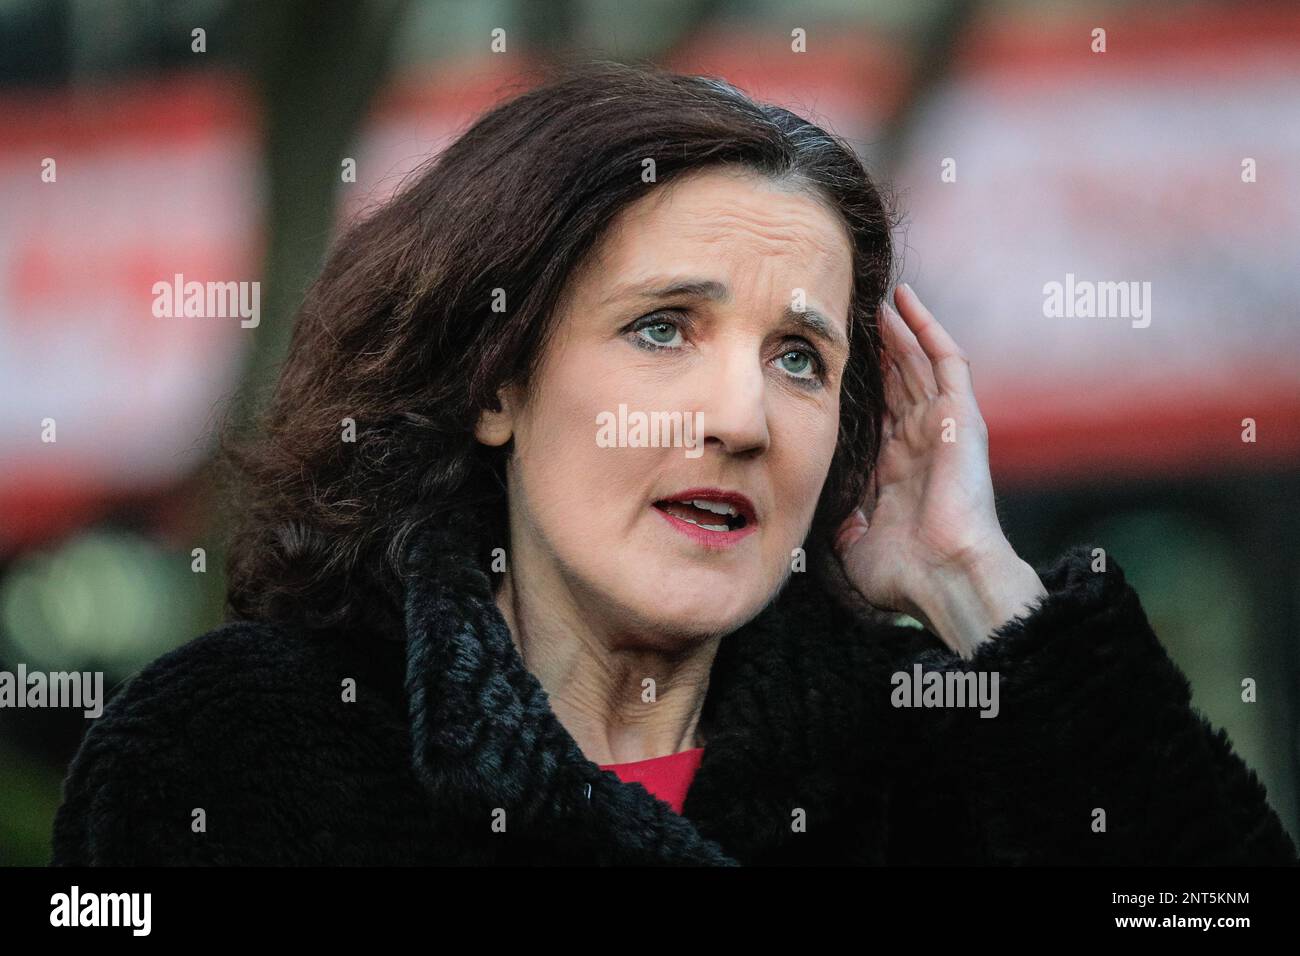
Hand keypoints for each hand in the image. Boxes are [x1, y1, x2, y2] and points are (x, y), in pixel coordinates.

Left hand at [834, 284, 1043, 654]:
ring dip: (898, 328)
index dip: (856, 385)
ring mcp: (942, 427)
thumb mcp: (853, 543)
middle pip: (897, 381)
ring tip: (878, 296)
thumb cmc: (903, 573)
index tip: (827, 360)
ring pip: (918, 362)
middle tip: (852, 315)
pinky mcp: (962, 417)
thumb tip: (825, 510)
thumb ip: (839, 520)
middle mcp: (919, 443)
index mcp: (895, 470)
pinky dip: (927, 327)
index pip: (875, 413)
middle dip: (878, 348)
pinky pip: (947, 360)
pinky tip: (906, 300)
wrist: (944, 576)